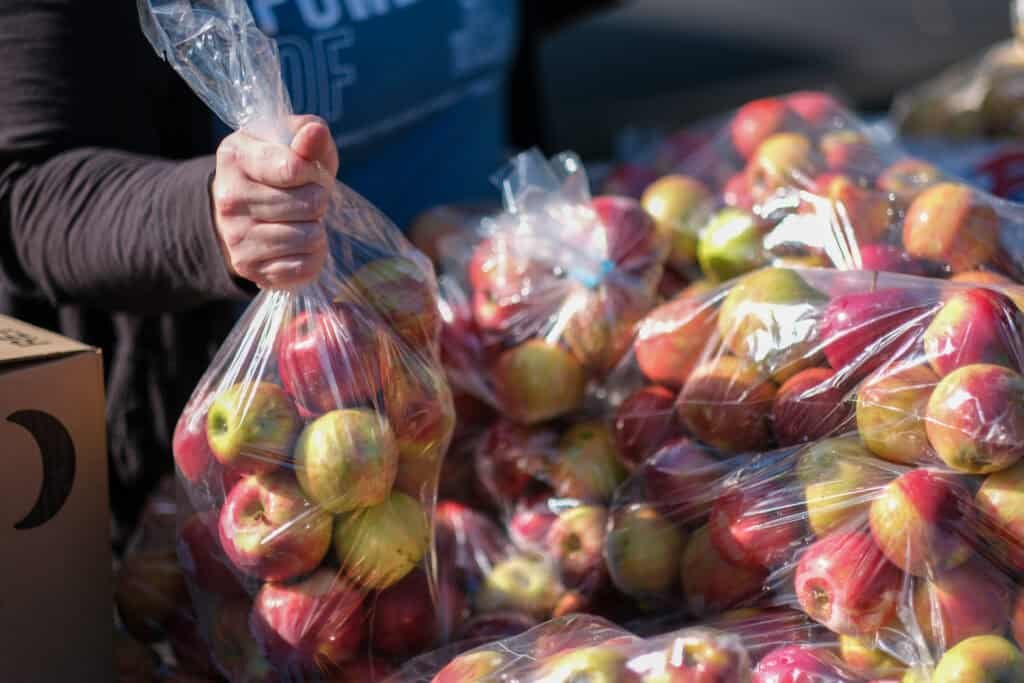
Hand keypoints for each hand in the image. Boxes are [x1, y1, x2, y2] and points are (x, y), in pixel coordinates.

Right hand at [211, 115, 339, 288]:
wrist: (239, 209)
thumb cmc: (275, 169)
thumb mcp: (289, 142)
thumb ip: (308, 134)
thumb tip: (316, 134)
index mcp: (235, 157)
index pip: (294, 168)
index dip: (314, 172)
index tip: (308, 172)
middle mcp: (229, 198)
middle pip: (309, 204)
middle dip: (318, 199)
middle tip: (307, 198)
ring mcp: (236, 237)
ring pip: (310, 237)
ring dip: (316, 227)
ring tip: (301, 219)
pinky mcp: (249, 267)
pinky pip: (305, 266)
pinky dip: (313, 255)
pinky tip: (299, 242)